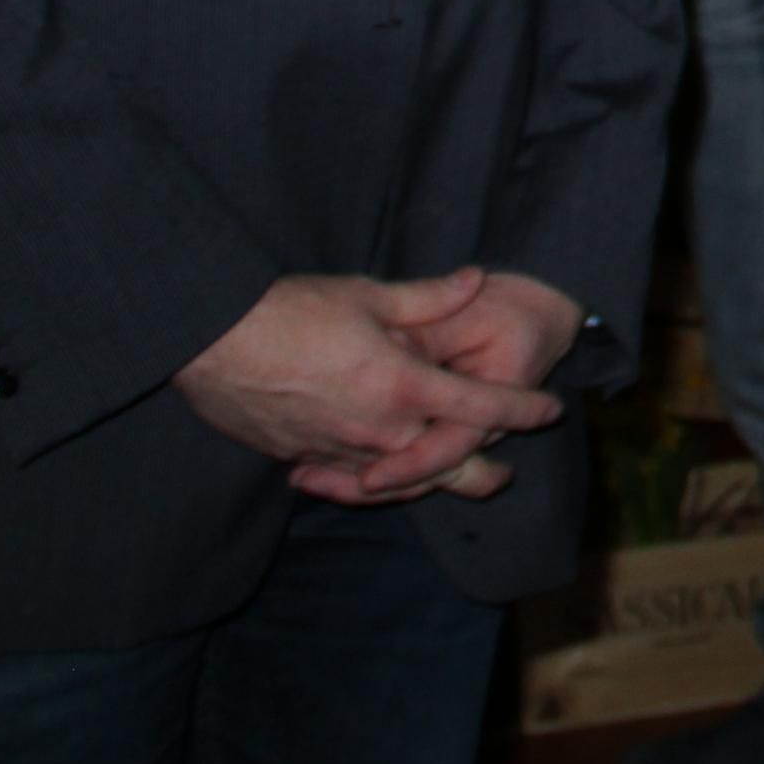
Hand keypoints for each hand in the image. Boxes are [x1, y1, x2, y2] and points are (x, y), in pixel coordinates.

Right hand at [177, 273, 563, 503]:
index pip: (480, 407)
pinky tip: (375, 477)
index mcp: (403, 386)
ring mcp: (338, 451)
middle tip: (504, 476)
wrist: (212, 341)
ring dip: (425, 481)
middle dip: (480, 473)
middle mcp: (377, 430)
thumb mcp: (368, 295)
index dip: (522, 410)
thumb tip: (476, 280)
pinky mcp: (302, 457)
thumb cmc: (292, 310)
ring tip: (447, 481)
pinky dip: (371, 481)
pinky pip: (351, 479)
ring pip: (396, 483)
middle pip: (445, 466)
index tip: (551, 411)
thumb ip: (429, 297)